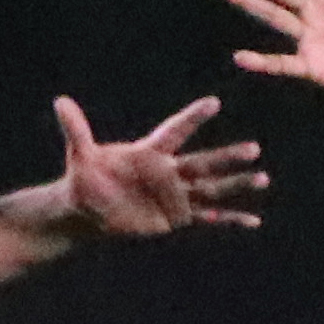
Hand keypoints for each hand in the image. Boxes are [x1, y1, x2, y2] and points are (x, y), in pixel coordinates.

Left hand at [49, 95, 267, 239]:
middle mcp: (168, 172)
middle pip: (203, 163)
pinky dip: (230, 219)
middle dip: (228, 158)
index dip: (192, 119)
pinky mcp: (176, 217)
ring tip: (263, 178)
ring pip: (212, 188)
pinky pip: (208, 218)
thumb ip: (76, 130)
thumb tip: (60, 100)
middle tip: (254, 148)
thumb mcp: (81, 156)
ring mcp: (174, 196)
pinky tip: (253, 222)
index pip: (174, 133)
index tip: (213, 103)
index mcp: (149, 153)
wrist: (87, 210)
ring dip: (236, 185)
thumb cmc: (85, 179)